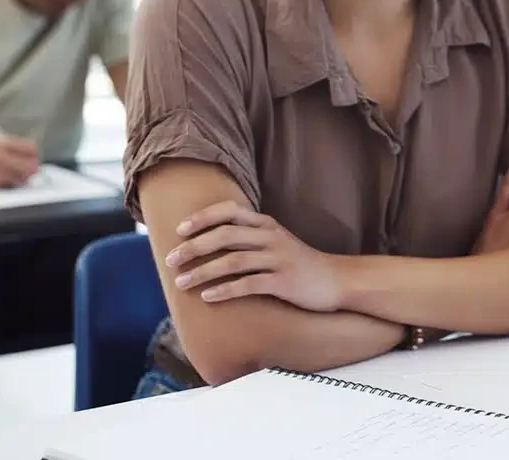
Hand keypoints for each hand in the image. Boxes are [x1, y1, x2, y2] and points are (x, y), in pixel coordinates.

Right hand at [0, 136, 39, 188]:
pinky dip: (4, 185)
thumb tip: (32, 156)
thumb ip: (13, 147)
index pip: (32, 148)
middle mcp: (1, 156)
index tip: (33, 159)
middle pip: (31, 166)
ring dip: (19, 179)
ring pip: (21, 179)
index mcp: (4, 142)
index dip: (35, 155)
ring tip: (8, 175)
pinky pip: (7, 186)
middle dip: (31, 170)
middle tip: (27, 172)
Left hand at [165, 200, 342, 311]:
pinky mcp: (283, 282)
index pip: (229, 211)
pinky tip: (208, 297)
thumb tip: (211, 240)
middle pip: (225, 235)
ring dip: (202, 272)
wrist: (337, 280)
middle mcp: (271, 237)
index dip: (202, 218)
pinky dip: (224, 290)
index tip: (179, 230)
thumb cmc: (300, 263)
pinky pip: (248, 285)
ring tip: (181, 282)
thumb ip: (250, 236)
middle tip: (171, 260)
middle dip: (193, 247)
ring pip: (232, 261)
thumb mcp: (276, 241)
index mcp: (266, 224)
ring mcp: (278, 259)